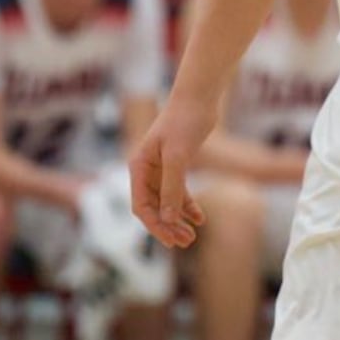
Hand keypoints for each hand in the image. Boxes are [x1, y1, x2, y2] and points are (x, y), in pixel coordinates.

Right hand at [129, 97, 213, 246]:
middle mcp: (146, 169)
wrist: (199, 96)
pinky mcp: (177, 163)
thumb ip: (171, 188)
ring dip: (178, 220)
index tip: (171, 241)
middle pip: (153, 208)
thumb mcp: (177, 156)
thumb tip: (167, 219)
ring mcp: (161, 167)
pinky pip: (179, 191)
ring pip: (166, 202)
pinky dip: (188, 205)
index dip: (155, 226)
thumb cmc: (185, 121)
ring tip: (192, 237)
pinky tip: (200, 218)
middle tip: (185, 243)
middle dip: (168, 227)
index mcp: (138, 167)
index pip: (141, 206)